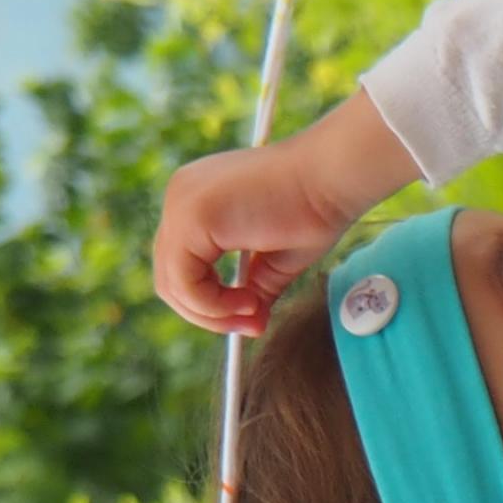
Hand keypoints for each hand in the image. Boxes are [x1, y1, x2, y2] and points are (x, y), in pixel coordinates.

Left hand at [153, 91, 423, 335]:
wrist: (332, 176)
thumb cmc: (315, 208)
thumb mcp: (275, 258)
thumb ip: (253, 287)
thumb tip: (250, 326)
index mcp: (196, 199)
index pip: (182, 263)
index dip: (211, 300)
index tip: (253, 314)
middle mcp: (179, 197)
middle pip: (170, 277)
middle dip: (209, 313)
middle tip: (251, 325)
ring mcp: (180, 206)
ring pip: (172, 285)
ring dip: (213, 313)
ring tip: (254, 313)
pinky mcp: (190, 220)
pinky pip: (184, 283)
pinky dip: (213, 305)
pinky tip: (249, 302)